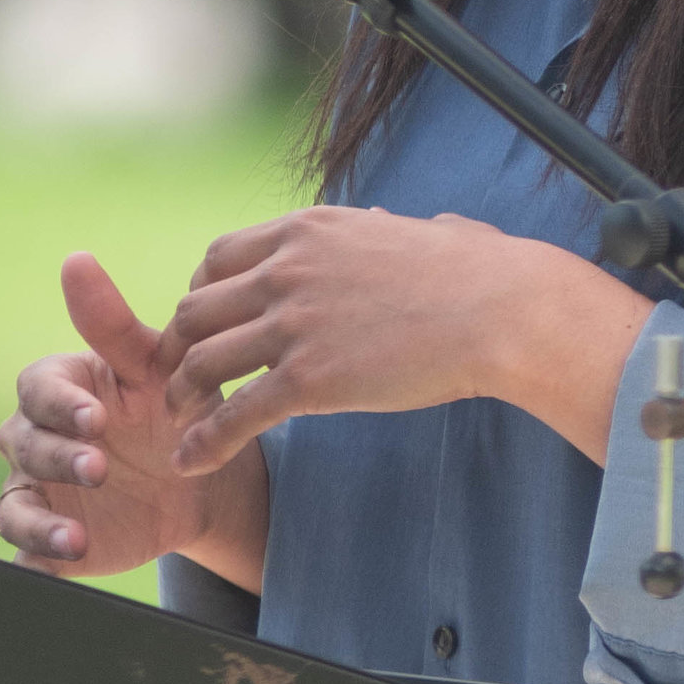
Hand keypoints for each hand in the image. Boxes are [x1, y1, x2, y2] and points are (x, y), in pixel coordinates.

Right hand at [0, 250, 267, 584]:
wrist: (201, 479)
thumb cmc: (171, 405)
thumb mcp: (157, 367)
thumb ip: (113, 323)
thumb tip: (74, 259)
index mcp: (59, 389)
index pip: (39, 389)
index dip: (62, 404)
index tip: (97, 418)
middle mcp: (37, 438)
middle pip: (23, 445)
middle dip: (58, 458)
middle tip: (100, 468)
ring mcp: (40, 491)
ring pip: (14, 507)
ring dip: (37, 523)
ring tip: (74, 539)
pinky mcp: (50, 539)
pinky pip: (28, 556)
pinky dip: (36, 563)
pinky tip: (59, 570)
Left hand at [163, 206, 651, 469]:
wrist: (502, 309)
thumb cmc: (479, 273)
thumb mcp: (419, 231)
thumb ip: (396, 230)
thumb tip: (415, 222)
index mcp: (306, 232)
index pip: (218, 258)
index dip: (201, 294)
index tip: (207, 327)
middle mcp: (286, 270)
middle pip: (196, 308)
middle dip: (180, 346)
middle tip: (184, 379)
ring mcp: (293, 324)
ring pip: (201, 361)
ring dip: (183, 395)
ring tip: (182, 421)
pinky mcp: (309, 379)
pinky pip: (235, 413)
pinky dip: (204, 441)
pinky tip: (191, 461)